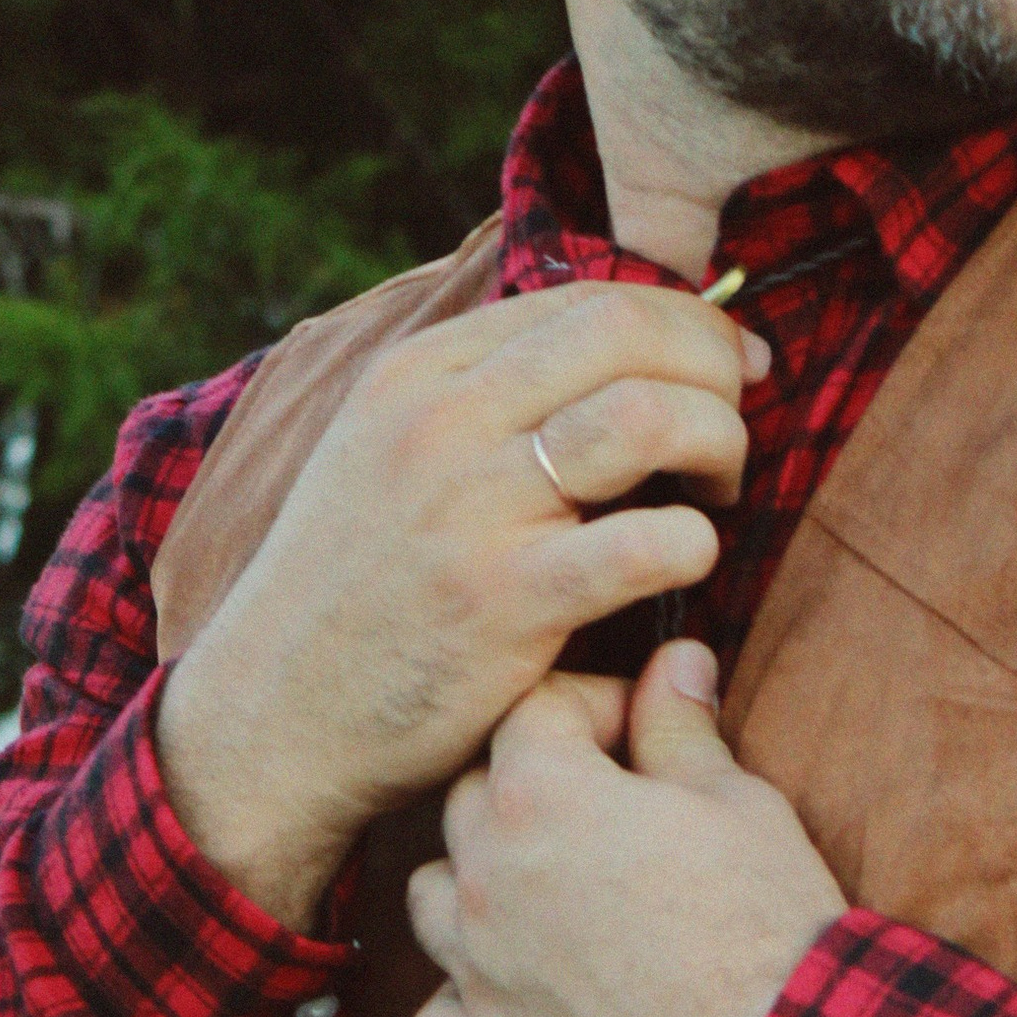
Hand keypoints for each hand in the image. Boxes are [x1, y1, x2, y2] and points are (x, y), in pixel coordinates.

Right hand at [159, 285, 768, 925]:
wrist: (276, 716)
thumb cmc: (355, 593)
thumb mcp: (383, 457)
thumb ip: (477, 401)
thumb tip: (614, 357)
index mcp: (416, 373)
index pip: (586, 300)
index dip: (685, 323)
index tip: (730, 366)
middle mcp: (441, 422)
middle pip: (627, 332)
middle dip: (716, 366)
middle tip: (739, 422)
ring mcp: (471, 509)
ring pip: (648, 416)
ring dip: (719, 441)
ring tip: (720, 488)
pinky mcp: (505, 602)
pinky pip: (648, 543)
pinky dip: (695, 544)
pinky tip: (686, 563)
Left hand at [404, 644, 845, 1016]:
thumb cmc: (766, 927)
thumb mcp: (738, 804)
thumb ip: (681, 729)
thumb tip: (677, 660)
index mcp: (542, 795)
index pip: (534, 710)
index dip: (595, 706)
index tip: (642, 729)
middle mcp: (485, 877)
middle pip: (472, 798)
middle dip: (533, 789)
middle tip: (610, 814)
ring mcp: (476, 971)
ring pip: (434, 898)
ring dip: (480, 887)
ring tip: (552, 899)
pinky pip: (435, 1014)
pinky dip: (467, 1000)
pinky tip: (520, 996)